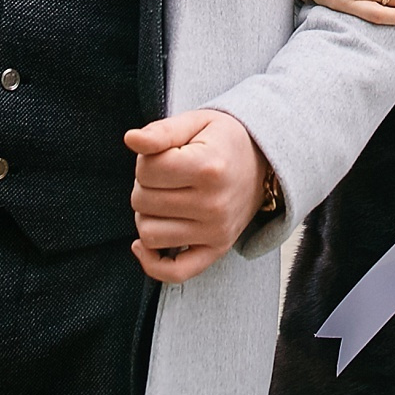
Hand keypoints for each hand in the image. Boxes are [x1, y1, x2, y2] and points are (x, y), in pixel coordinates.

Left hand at [124, 108, 268, 283]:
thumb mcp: (196, 122)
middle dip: (145, 185)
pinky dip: (152, 262)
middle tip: (166, 175)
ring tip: (165, 198)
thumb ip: (162, 131)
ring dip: (147, 215)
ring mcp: (216, 231)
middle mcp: (214, 204)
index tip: (164, 154)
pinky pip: (174, 272)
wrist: (264, 161)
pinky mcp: (217, 250)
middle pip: (142, 202)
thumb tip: (131, 139)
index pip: (146, 171)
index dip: (145, 159)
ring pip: (149, 234)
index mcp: (208, 167)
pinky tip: (144, 245)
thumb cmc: (223, 140)